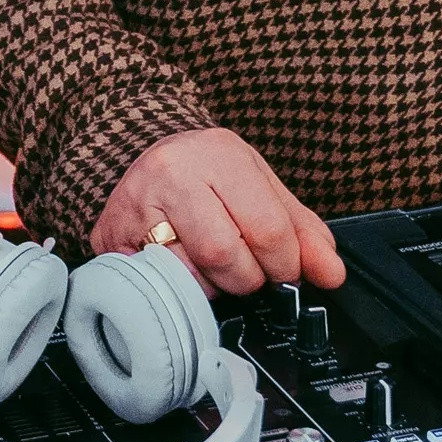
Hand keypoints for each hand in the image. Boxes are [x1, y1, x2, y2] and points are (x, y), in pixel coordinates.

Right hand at [92, 129, 345, 294]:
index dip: (285, 265)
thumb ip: (301, 230)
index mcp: (219, 154)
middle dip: (249, 279)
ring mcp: (135, 204)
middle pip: (226, 255)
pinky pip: (157, 283)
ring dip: (213, 287)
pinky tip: (184, 270)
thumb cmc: (207, 173)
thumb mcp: (260, 187)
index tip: (285, 272)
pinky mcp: (110, 235)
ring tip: (215, 269)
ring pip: (189, 274)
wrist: (139, 152)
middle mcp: (173, 172)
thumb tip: (331, 274)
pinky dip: (179, 288)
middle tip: (250, 275)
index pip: (267, 228)